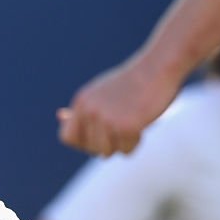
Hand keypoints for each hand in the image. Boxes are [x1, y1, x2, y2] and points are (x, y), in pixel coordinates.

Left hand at [58, 52, 181, 155]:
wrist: (159, 67)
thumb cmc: (131, 82)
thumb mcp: (100, 92)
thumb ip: (82, 108)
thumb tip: (60, 117)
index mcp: (81, 102)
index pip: (67, 137)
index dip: (82, 143)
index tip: (97, 137)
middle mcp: (90, 111)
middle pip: (90, 149)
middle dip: (107, 143)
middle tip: (122, 124)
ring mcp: (106, 119)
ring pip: (106, 153)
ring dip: (121, 144)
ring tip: (131, 123)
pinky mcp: (125, 126)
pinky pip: (125, 151)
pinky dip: (135, 143)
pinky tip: (141, 124)